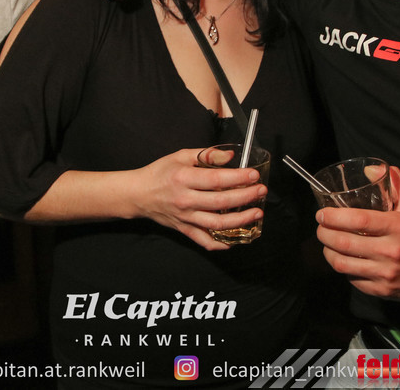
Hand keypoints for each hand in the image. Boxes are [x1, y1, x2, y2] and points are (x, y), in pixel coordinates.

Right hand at [131, 148, 265, 250]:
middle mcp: (185, 199)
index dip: (238, 177)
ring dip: (241, 220)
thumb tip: (230, 157)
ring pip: (217, 223)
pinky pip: (204, 241)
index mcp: (184, 178)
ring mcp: (185, 217)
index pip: (216, 180)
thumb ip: (206, 155)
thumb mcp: (181, 156)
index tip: (254, 175)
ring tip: (257, 213)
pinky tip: (236, 239)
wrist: (139, 194)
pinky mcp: (184, 229)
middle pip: (221, 202)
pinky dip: (221, 244)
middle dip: (246, 197)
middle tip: (261, 191)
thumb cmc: (160, 172)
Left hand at [314, 166, 399, 299]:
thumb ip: (395, 183)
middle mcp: (392, 251)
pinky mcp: (383, 290)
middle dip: (324, 234)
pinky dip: (344, 268)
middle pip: (344, 243)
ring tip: (326, 243)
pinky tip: (344, 259)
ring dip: (328, 252)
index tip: (322, 214)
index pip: (358, 220)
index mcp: (398, 227)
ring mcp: (387, 273)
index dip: (333, 217)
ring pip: (342, 264)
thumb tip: (370, 168)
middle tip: (320, 227)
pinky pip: (352, 279)